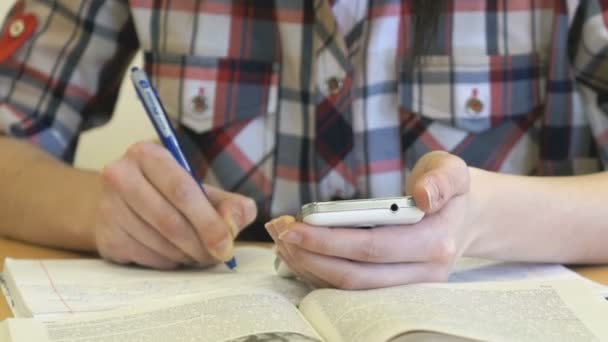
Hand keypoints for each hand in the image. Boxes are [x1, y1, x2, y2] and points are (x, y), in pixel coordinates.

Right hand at [93, 142, 256, 268]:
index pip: (182, 191)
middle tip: (216, 256)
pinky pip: (147, 258)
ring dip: (186, 255)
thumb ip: (231, 205)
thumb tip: (234, 224)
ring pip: (159, 243)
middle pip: (169, 220)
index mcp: (148, 154)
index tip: (226, 245)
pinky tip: (174, 253)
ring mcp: (107, 207)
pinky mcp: (105, 236)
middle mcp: (120, 175)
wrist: (127, 206)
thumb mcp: (204, 193)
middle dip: (200, 244)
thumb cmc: (172, 196)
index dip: (208, 222)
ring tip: (197, 252)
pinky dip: (169, 262)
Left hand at [266, 151, 476, 288]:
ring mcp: (409, 288)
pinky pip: (350, 289)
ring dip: (309, 266)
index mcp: (435, 242)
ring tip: (281, 240)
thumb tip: (423, 196)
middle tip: (278, 232)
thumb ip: (441, 179)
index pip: (373, 247)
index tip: (294, 226)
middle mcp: (423, 274)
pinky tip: (299, 252)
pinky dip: (320, 272)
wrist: (466, 217)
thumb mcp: (452, 171)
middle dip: (310, 256)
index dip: (329, 240)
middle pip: (355, 275)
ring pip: (349, 288)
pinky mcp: (394, 290)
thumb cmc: (450, 188)